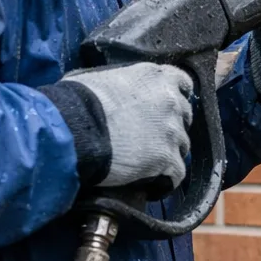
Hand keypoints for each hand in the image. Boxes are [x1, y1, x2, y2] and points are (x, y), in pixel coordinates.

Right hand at [42, 63, 193, 188]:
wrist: (76, 130)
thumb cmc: (78, 102)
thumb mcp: (102, 78)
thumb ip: (122, 81)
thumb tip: (115, 90)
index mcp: (155, 76)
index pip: (183, 83)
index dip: (176, 97)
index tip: (166, 107)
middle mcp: (170, 100)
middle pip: (184, 116)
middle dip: (171, 125)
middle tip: (151, 137)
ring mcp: (171, 130)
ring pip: (182, 145)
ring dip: (168, 152)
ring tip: (148, 163)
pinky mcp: (167, 158)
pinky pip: (177, 173)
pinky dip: (167, 179)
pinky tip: (153, 184)